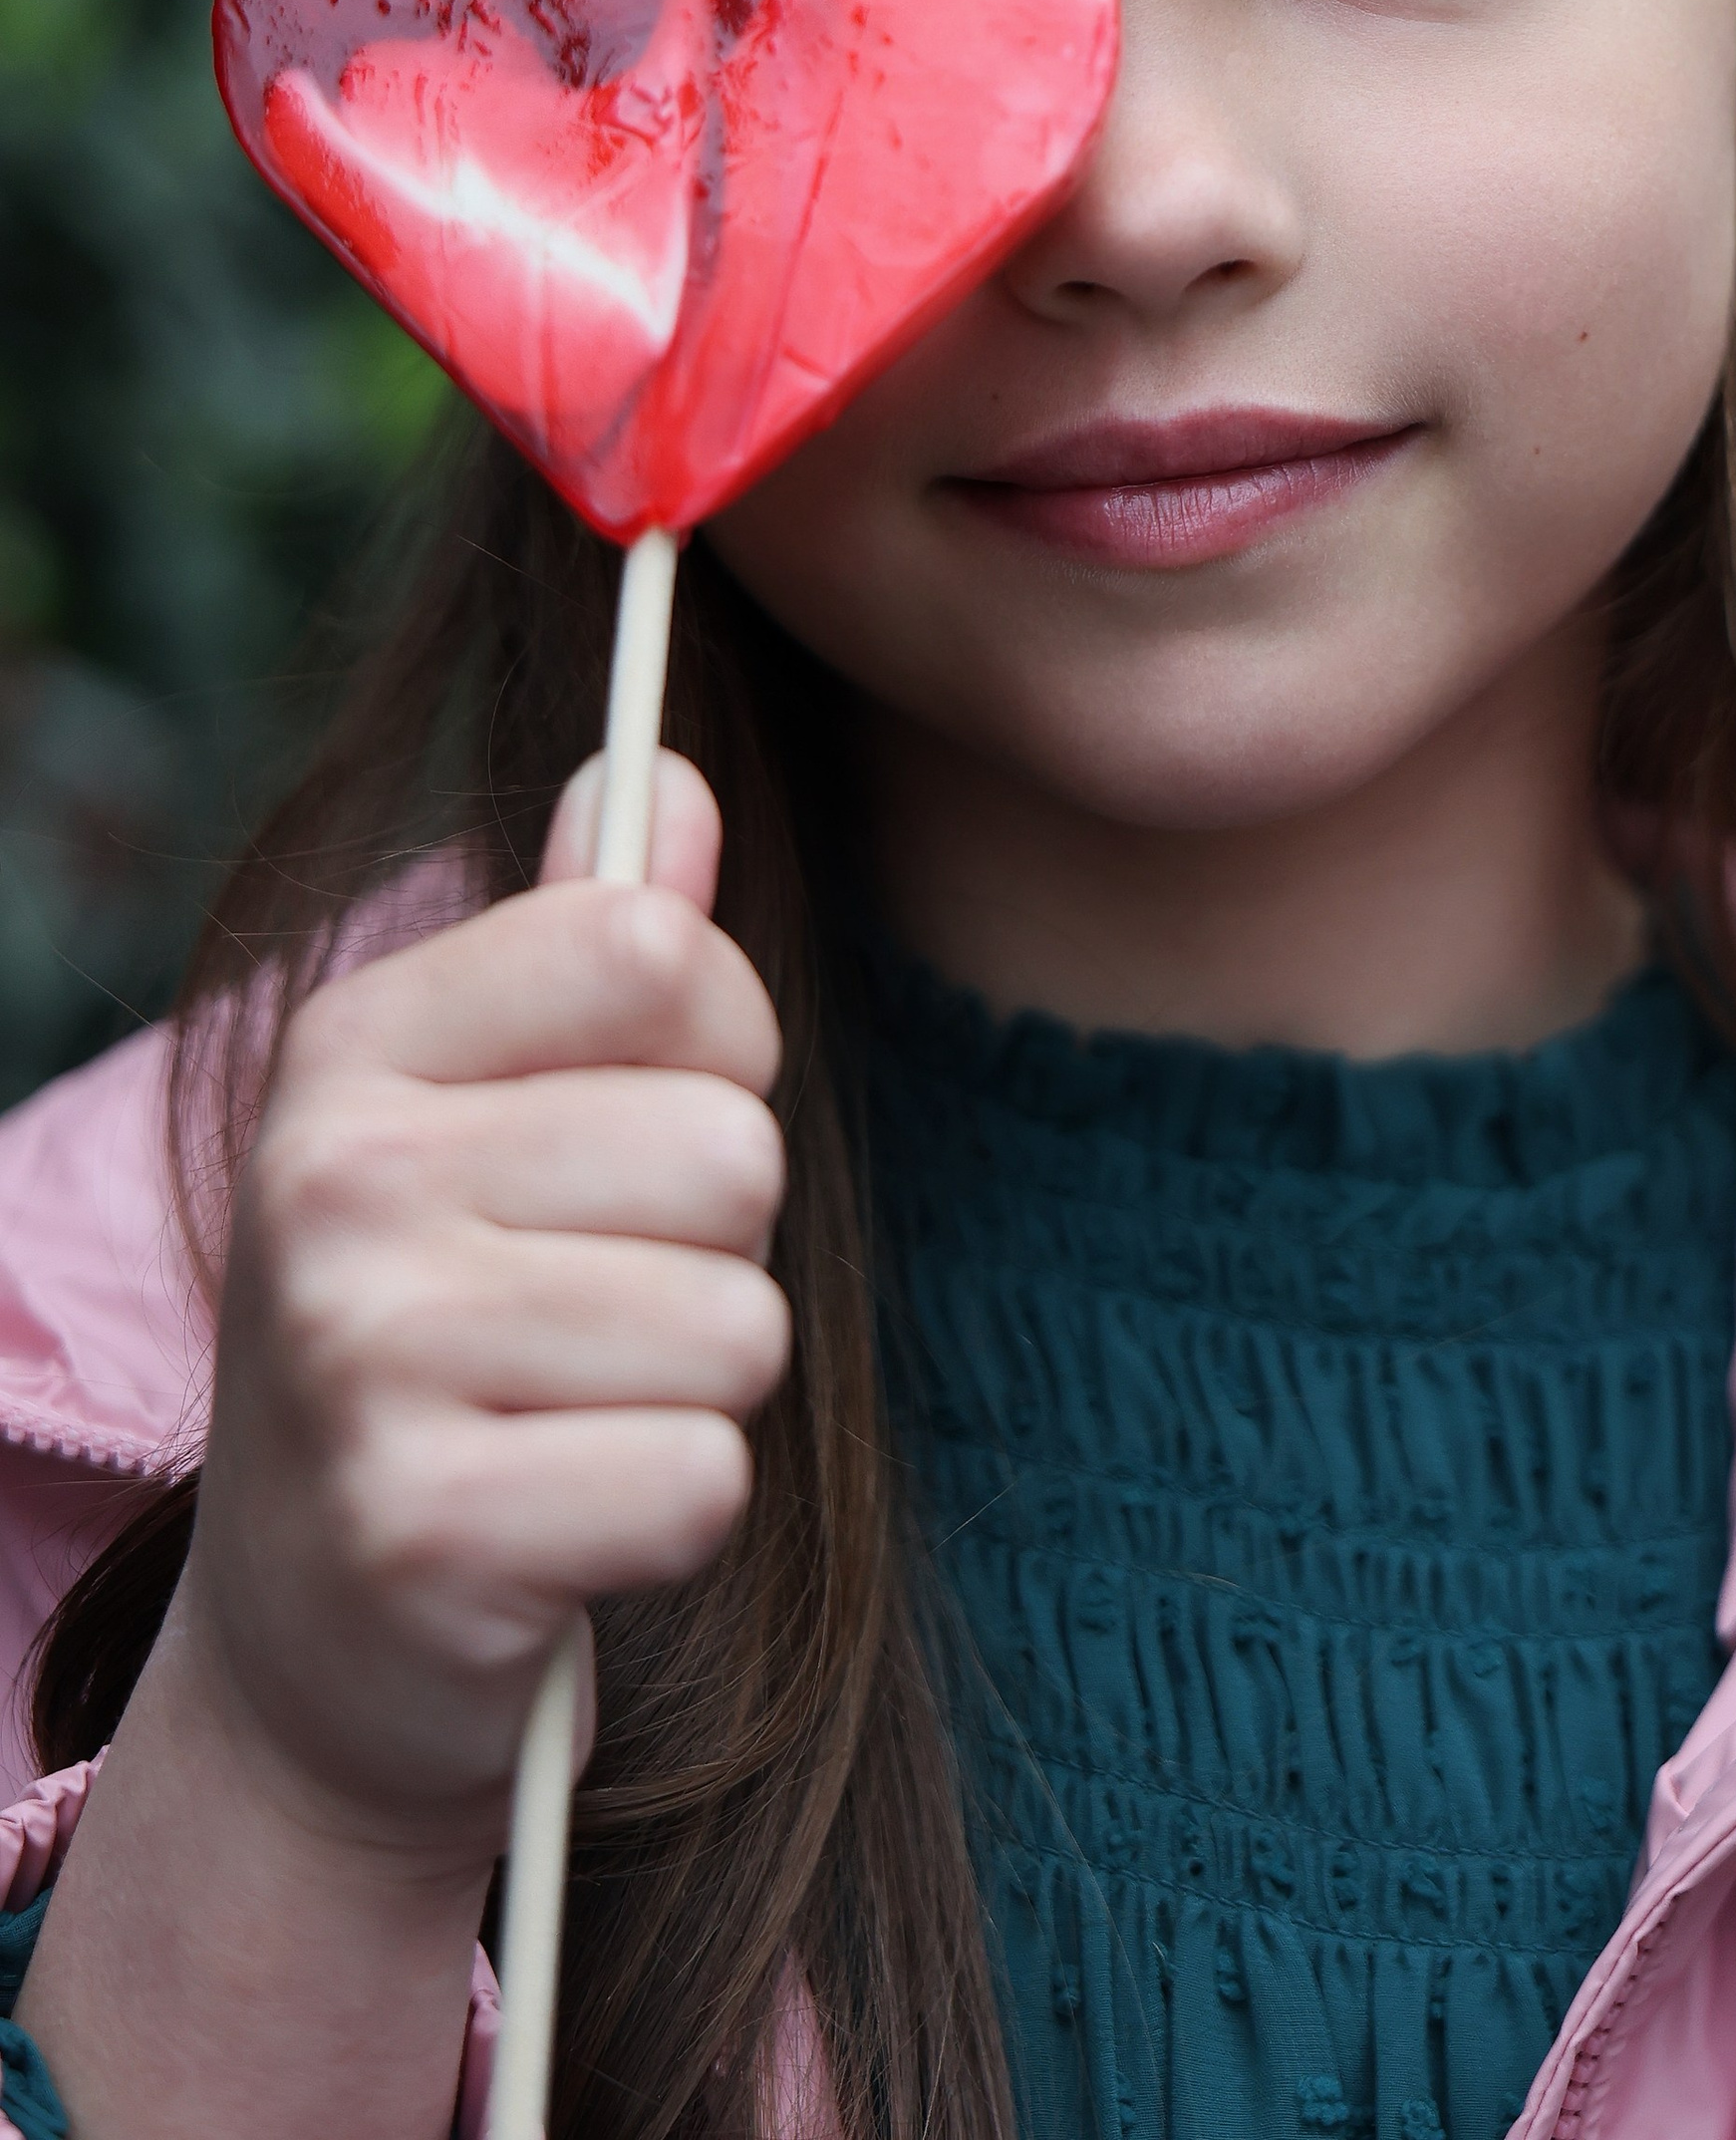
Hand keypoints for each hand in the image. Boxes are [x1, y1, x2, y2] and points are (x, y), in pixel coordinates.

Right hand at [171, 752, 789, 1869]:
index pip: (658, 950)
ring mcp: (360, 1359)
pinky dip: (671, 1518)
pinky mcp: (421, 1537)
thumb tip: (678, 781)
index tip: (635, 1131)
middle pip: (732, 1151)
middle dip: (715, 1246)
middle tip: (591, 1316)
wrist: (311, 1640)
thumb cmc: (443, 1331)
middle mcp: (334, 1180)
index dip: (717, 1047)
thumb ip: (588, 947)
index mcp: (354, 1044)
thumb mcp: (482, 1117)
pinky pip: (702, 1478)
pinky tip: (564, 1524)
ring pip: (739, 1322)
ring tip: (572, 1416)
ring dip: (697, 1390)